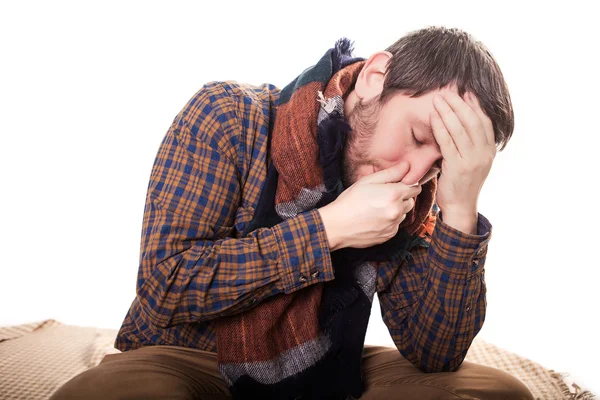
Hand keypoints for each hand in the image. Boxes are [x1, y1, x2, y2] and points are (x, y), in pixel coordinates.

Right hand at [318, 161, 421, 249]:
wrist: (337, 226)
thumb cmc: (350, 200)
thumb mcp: (368, 181)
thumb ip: (391, 173)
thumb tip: (407, 166)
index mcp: (393, 194)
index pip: (415, 187)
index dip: (407, 184)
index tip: (397, 184)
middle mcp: (397, 210)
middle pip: (411, 201)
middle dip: (401, 197)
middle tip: (384, 196)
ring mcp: (394, 225)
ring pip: (404, 213)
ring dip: (396, 209)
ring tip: (377, 208)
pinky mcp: (389, 235)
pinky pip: (396, 225)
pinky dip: (389, 221)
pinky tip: (375, 218)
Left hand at [430, 91, 496, 217]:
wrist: (460, 206)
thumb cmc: (462, 182)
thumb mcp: (472, 160)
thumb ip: (471, 143)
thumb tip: (462, 121)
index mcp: (490, 150)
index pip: (485, 121)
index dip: (475, 105)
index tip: (465, 91)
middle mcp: (484, 153)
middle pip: (472, 121)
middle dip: (459, 104)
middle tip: (447, 92)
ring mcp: (472, 160)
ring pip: (460, 129)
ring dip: (448, 111)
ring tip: (438, 100)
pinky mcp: (458, 167)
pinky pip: (448, 142)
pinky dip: (440, 128)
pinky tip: (433, 118)